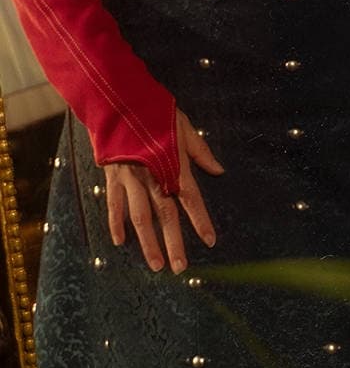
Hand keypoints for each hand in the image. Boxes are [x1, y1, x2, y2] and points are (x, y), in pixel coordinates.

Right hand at [105, 109, 223, 272]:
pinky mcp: (112, 177)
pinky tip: (120, 242)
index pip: (191, 198)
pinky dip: (116, 224)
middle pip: (166, 215)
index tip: (210, 241)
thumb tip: (219, 170)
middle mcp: (153, 176)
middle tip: (180, 268)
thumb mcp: (183, 126)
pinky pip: (114, 205)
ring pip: (140, 218)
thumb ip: (200, 151)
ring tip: (156, 265)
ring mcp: (131, 179)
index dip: (201, 220)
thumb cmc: (155, 111)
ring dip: (148, 243)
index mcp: (173, 164)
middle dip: (174, 243)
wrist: (120, 99)